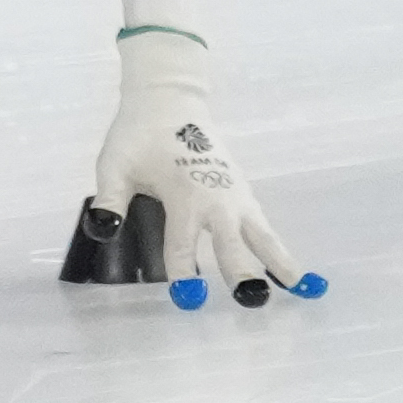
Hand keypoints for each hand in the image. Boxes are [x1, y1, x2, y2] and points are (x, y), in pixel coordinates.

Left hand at [86, 29, 317, 309]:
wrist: (170, 102)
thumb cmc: (137, 136)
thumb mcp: (114, 166)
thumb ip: (110, 200)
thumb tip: (102, 232)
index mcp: (183, 193)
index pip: (181, 242)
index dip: (182, 270)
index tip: (187, 297)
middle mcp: (216, 198)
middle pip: (232, 242)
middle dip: (242, 272)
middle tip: (252, 300)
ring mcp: (236, 195)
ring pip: (261, 234)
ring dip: (279, 261)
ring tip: (300, 289)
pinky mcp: (244, 192)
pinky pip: (263, 226)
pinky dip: (277, 247)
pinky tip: (289, 272)